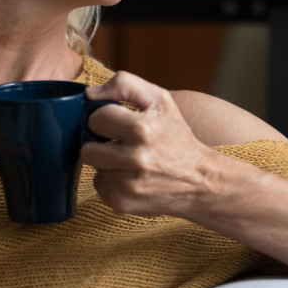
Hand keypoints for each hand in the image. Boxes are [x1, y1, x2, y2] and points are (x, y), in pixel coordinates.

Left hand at [80, 72, 224, 217]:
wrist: (200, 180)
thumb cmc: (177, 136)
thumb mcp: (160, 100)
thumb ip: (124, 84)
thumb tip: (89, 95)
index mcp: (142, 129)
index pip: (95, 118)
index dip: (104, 119)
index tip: (118, 123)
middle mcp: (135, 158)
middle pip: (87, 148)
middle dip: (101, 143)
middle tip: (120, 143)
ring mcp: (128, 184)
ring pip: (93, 167)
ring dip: (106, 162)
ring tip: (129, 160)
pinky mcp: (123, 203)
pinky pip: (98, 185)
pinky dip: (110, 180)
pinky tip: (130, 177)